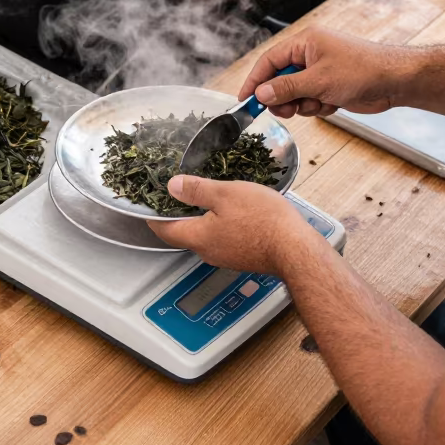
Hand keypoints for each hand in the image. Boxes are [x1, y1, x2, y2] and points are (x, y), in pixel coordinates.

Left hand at [146, 176, 326, 275]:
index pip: (164, 230)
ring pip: (204, 237)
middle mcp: (208, 252)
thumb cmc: (263, 220)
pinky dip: (219, 226)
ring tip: (204, 201)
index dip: (153, 216)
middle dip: (176, 217)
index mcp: (198, 237)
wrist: (296, 249)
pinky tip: (231, 213)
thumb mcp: (226, 194)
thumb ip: (197, 190)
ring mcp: (226, 257)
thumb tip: (172, 186)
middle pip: (183, 234)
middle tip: (175, 198)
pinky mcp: (243, 257)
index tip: (148, 205)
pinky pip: (223, 240)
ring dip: (200, 221)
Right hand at [240, 28, 415, 118]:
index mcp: (305, 43)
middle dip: (283, 98)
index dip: (256, 81)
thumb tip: (261, 94)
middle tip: (288, 110)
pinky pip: (310, 100)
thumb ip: (286, 88)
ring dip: (302, 104)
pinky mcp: (329, 86)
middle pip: (279, 80)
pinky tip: (332, 104)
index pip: (269, 61)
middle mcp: (310, 55)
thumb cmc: (362, 70)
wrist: (395, 81)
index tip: (246, 100)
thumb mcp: (318, 81)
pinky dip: (317, 107)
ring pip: (294, 94)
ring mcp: (320, 71)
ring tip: (319, 104)